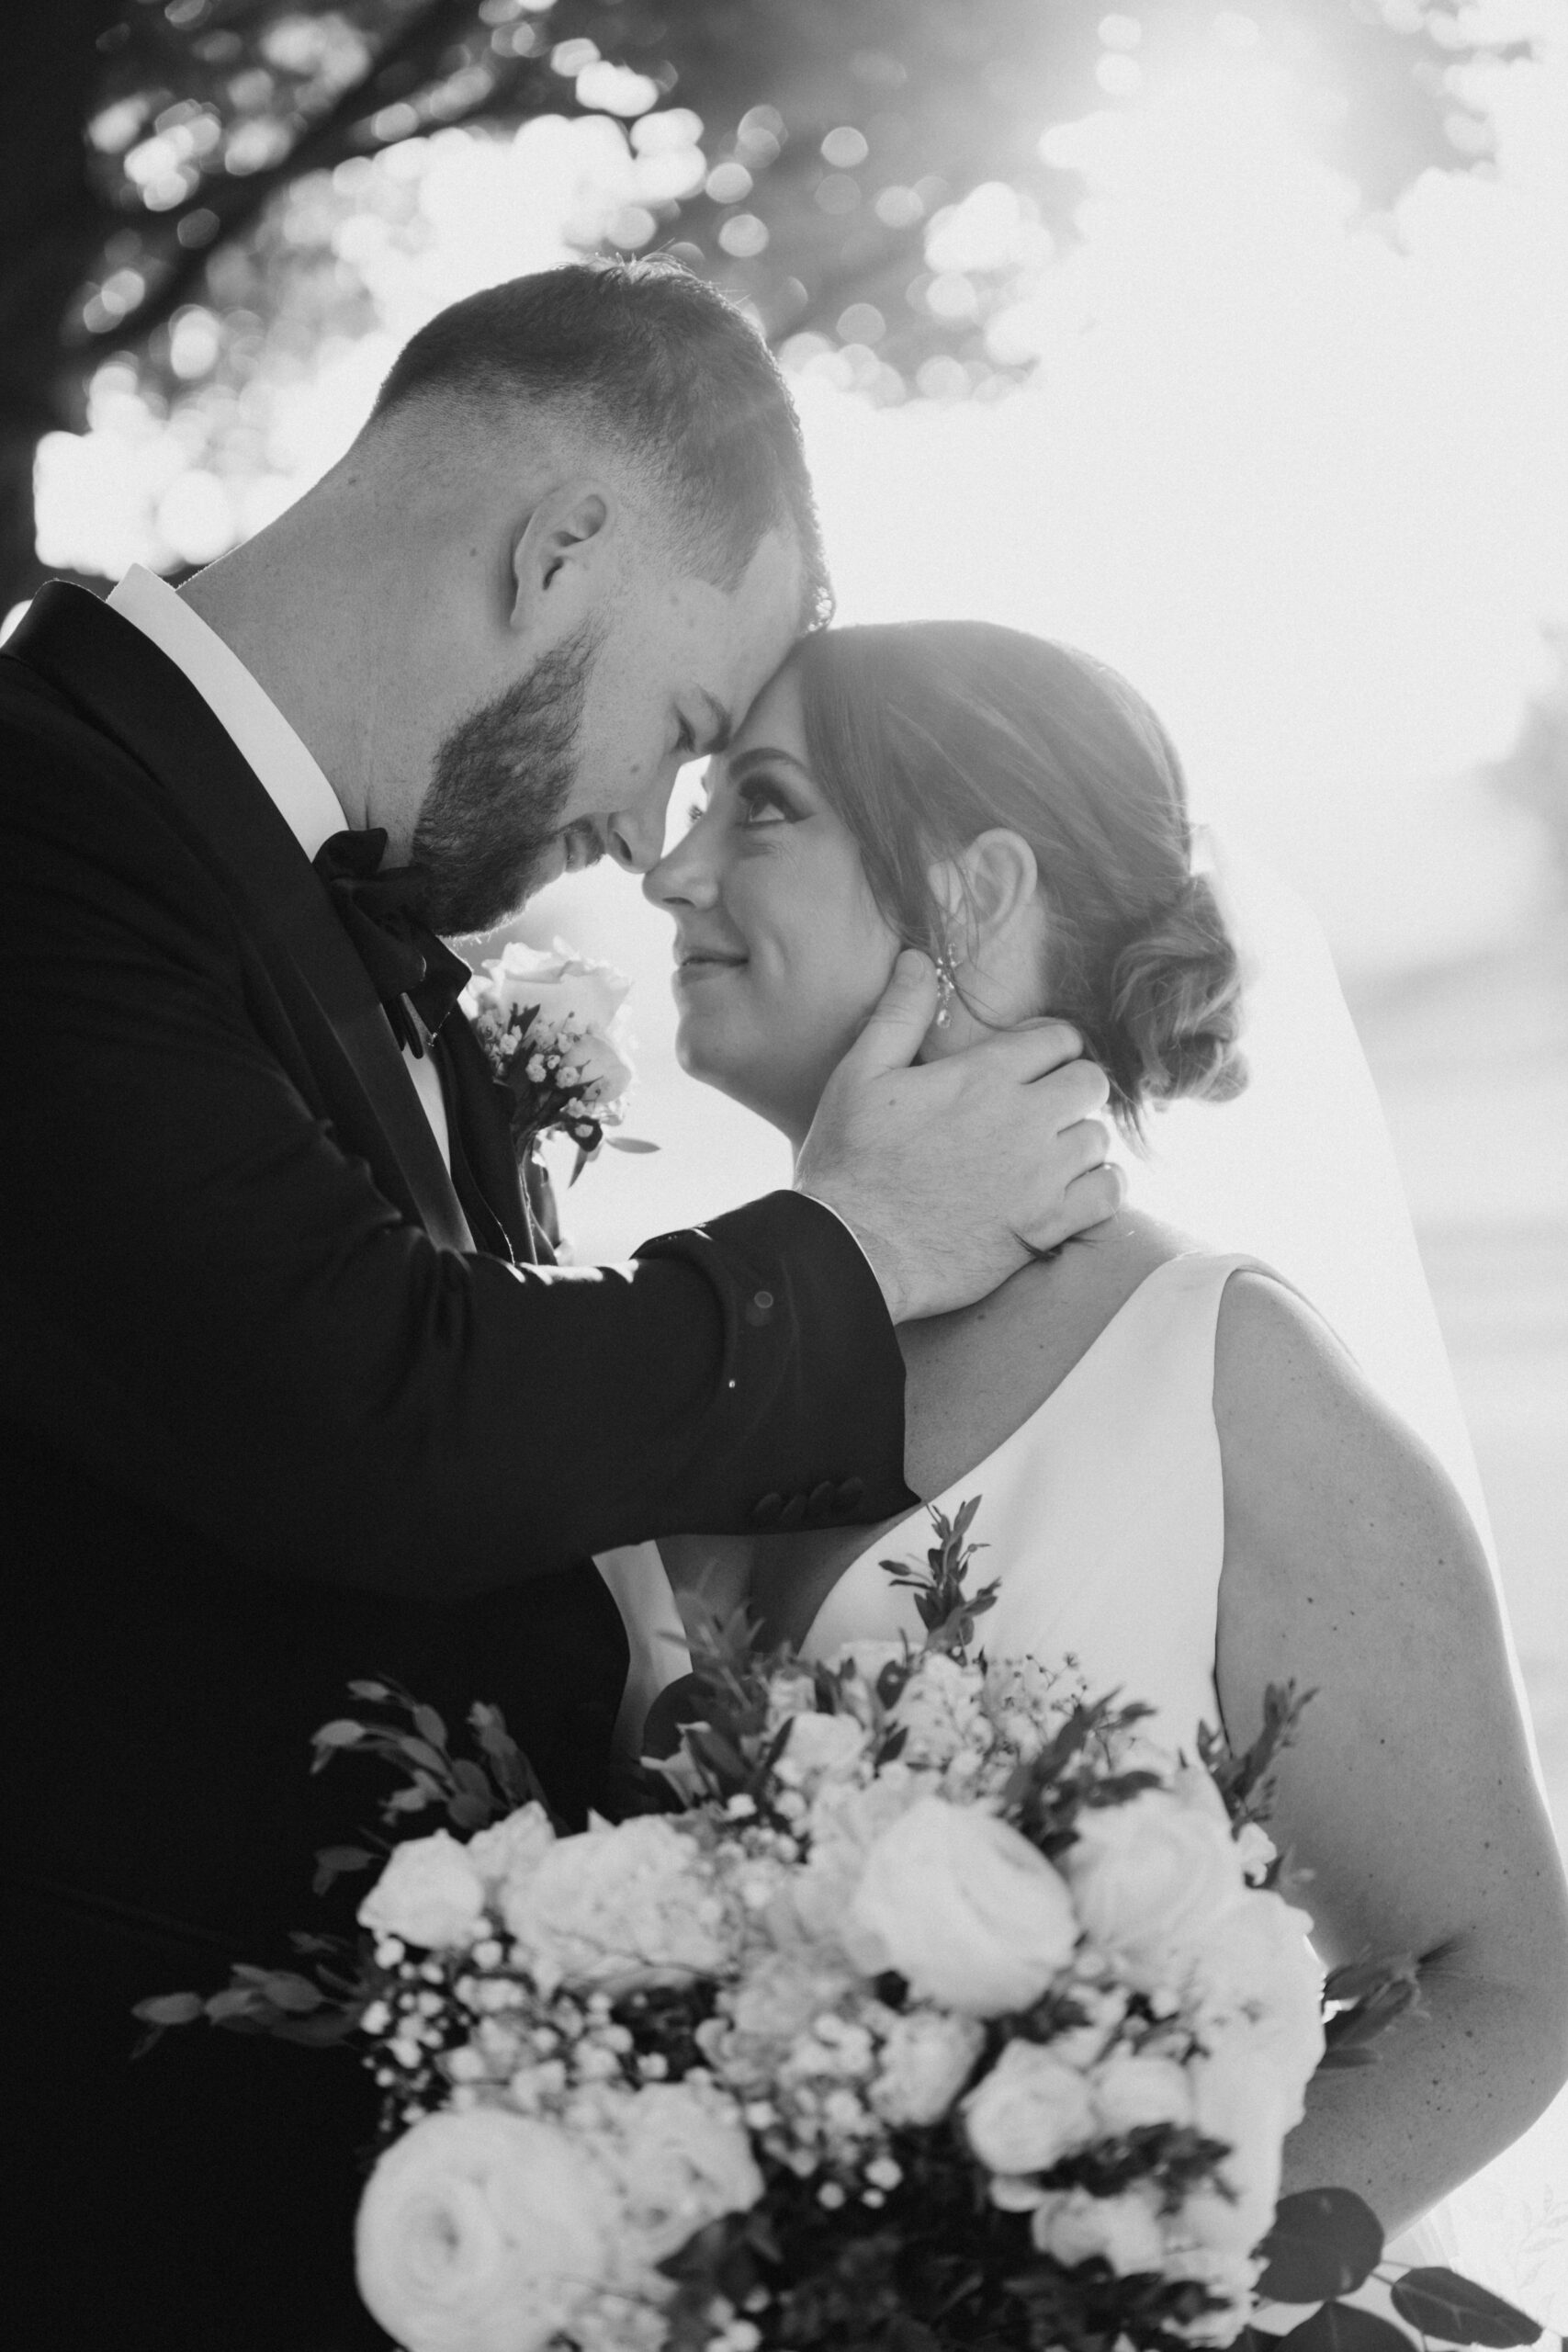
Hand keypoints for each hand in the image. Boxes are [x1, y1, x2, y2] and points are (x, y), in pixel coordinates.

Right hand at [795, 950, 1121, 1322]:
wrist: (851, 1250)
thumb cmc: (849, 1161)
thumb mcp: (860, 1074)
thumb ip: (898, 1013)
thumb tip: (919, 960)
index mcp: (983, 1076)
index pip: (1060, 1038)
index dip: (1049, 1047)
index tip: (1032, 1065)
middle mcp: (1023, 1120)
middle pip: (1090, 1083)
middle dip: (1071, 1088)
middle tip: (1041, 1107)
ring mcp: (1040, 1176)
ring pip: (1099, 1138)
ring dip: (1079, 1140)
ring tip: (1048, 1152)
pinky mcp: (1046, 1226)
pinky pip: (1109, 1193)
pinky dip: (1098, 1187)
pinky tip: (1071, 1189)